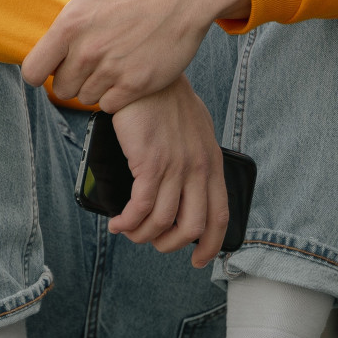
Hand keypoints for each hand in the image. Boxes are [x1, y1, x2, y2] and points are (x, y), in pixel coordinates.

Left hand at [21, 0, 250, 110]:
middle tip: (86, 67)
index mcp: (69, 26)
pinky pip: (109, 106)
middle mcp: (87, 51)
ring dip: (93, 88)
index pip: (32, 71)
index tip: (51, 66)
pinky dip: (114, 97)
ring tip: (107, 71)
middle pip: (61, 88)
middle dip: (70, 80)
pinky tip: (123, 79)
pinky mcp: (136, 85)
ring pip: (86, 98)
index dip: (39, 72)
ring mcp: (112, 70)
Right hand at [105, 76, 229, 266]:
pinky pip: (141, 207)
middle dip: (171, 245)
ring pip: (163, 222)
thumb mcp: (195, 132)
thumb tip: (185, 188)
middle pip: (193, 227)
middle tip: (152, 242)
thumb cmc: (167, 102)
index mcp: (212, 164)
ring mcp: (176, 167)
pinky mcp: (150, 163)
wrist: (149, 76)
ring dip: (142, 235)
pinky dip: (128, 222)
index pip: (219, 216)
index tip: (198, 260)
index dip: (210, 245)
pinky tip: (118, 222)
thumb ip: (196, 159)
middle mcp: (198, 169)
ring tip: (128, 231)